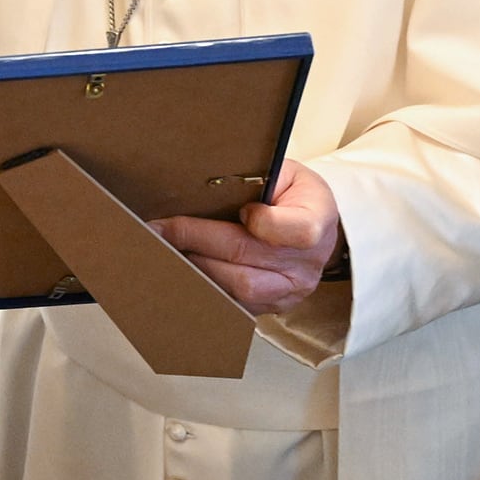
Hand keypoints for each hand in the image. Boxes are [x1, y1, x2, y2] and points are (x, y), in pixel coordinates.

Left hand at [154, 159, 340, 314]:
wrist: (319, 228)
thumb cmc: (296, 195)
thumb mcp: (287, 173)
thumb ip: (258, 178)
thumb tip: (205, 184)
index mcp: (316, 220)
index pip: (295, 230)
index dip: (261, 222)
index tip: (241, 210)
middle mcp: (305, 263)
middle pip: (247, 257)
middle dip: (197, 240)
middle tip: (160, 230)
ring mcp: (290, 290)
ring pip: (238, 288)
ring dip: (197, 267)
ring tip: (168, 250)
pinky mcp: (272, 306)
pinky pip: (235, 304)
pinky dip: (206, 286)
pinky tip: (184, 269)